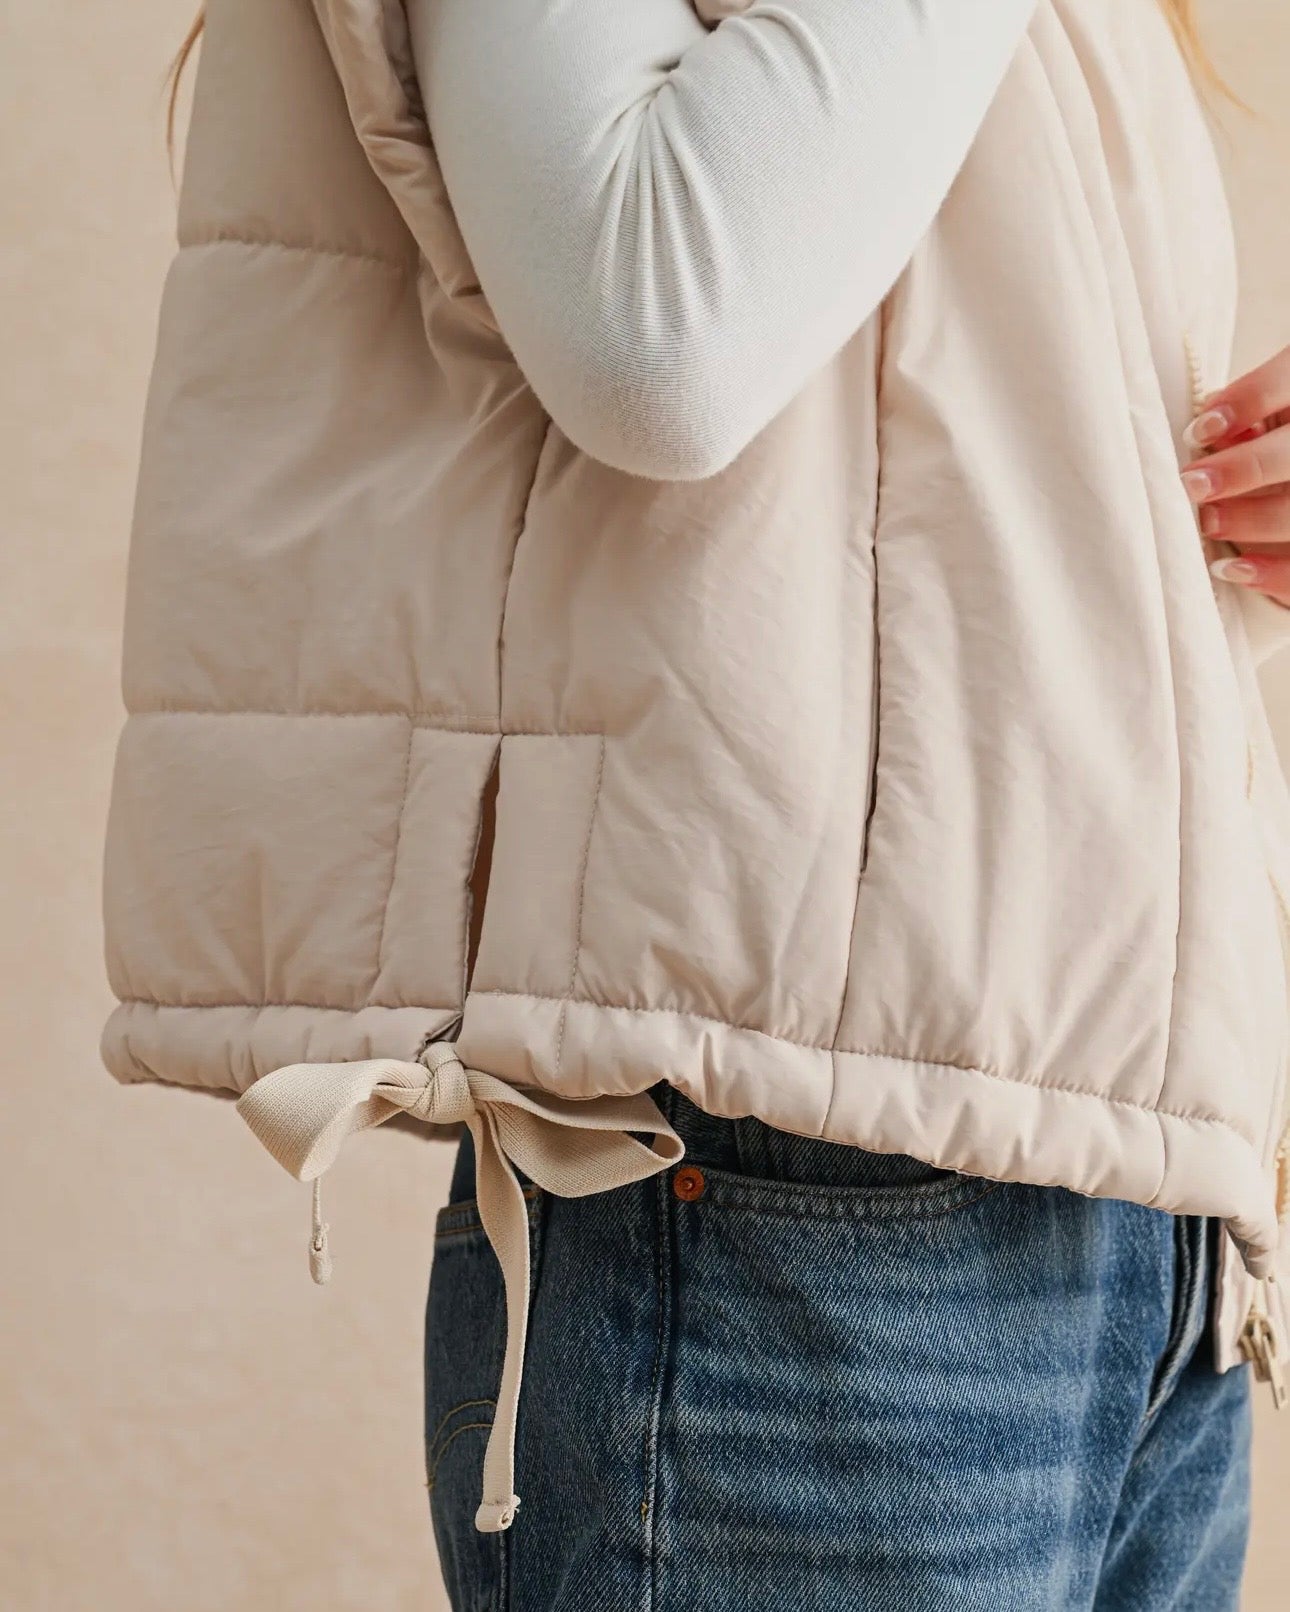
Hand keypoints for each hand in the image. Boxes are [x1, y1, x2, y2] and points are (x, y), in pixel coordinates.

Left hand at [1180, 344, 1289, 608]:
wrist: (1285, 477)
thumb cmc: (1269, 441)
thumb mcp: (1267, 413)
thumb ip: (1242, 414)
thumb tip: (1208, 429)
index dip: (1248, 400)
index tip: (1199, 430)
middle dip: (1244, 469)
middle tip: (1193, 484)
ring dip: (1251, 520)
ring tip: (1207, 522)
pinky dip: (1269, 573)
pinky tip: (1229, 569)